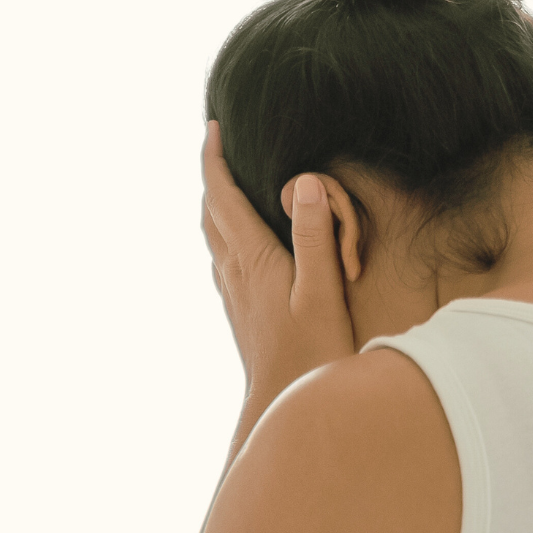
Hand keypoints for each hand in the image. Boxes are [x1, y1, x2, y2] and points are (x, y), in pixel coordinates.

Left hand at [200, 121, 357, 413]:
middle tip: (220, 147)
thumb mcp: (322, 291)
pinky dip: (227, 234)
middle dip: (212, 176)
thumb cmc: (311, 353)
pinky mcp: (239, 311)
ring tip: (230, 185)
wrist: (282, 406)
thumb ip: (313, 236)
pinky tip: (242, 243)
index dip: (213, 158)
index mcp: (252, 259)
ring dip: (216, 205)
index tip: (212, 126)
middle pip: (209, 212)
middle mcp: (233, 272)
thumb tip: (302, 182)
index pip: (220, 196)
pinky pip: (224, 259)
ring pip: (213, 237)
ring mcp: (233, 294)